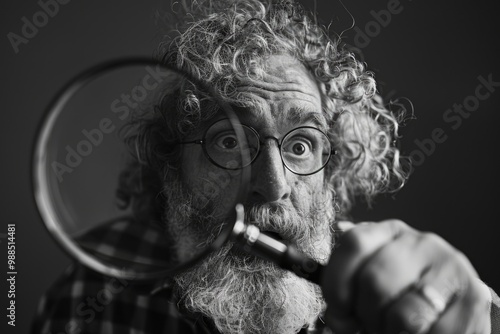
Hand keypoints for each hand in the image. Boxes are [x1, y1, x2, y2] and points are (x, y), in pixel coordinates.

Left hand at [321, 219, 490, 332]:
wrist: (451, 307)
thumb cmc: (402, 293)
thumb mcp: (372, 276)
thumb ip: (349, 276)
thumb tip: (338, 269)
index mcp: (388, 232)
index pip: (355, 243)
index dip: (338, 283)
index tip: (339, 311)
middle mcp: (420, 243)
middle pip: (375, 280)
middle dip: (367, 315)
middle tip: (372, 323)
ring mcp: (449, 267)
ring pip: (404, 313)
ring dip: (392, 331)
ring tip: (395, 329)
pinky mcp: (472, 297)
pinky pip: (436, 332)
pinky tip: (421, 332)